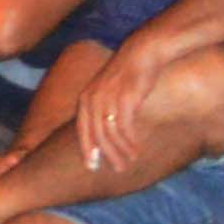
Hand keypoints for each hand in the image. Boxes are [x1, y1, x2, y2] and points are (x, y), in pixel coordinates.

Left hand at [74, 57, 168, 178]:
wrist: (142, 54)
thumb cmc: (127, 75)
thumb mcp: (107, 91)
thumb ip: (101, 109)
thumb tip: (103, 132)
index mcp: (85, 98)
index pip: (81, 129)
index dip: (86, 149)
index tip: (91, 166)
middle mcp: (93, 99)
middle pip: (95, 135)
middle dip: (105, 155)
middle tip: (116, 169)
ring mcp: (108, 99)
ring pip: (110, 133)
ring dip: (120, 150)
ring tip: (129, 161)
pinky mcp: (125, 99)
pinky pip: (125, 127)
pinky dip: (130, 141)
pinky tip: (137, 149)